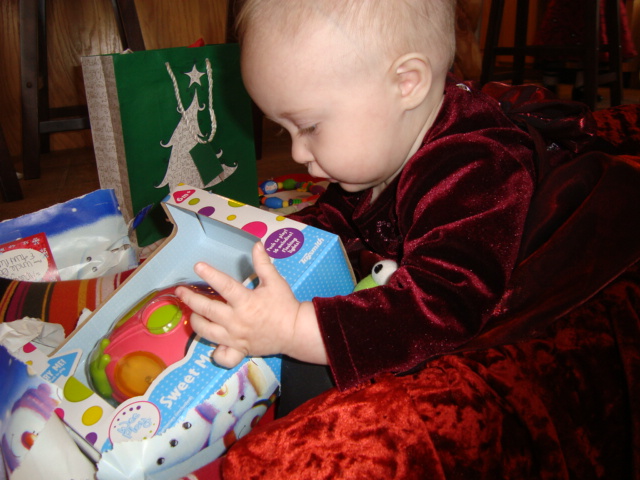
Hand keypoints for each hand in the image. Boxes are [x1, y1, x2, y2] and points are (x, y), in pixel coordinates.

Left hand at [176, 242, 326, 367]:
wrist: (296, 331)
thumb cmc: (285, 305)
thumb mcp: (275, 282)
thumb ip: (263, 264)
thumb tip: (256, 245)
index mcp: (246, 302)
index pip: (223, 285)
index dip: (209, 274)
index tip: (197, 266)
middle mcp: (236, 321)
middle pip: (207, 310)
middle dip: (190, 299)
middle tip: (181, 292)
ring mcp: (235, 338)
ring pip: (207, 332)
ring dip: (196, 322)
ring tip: (192, 314)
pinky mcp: (239, 350)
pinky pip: (222, 356)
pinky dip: (215, 353)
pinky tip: (212, 344)